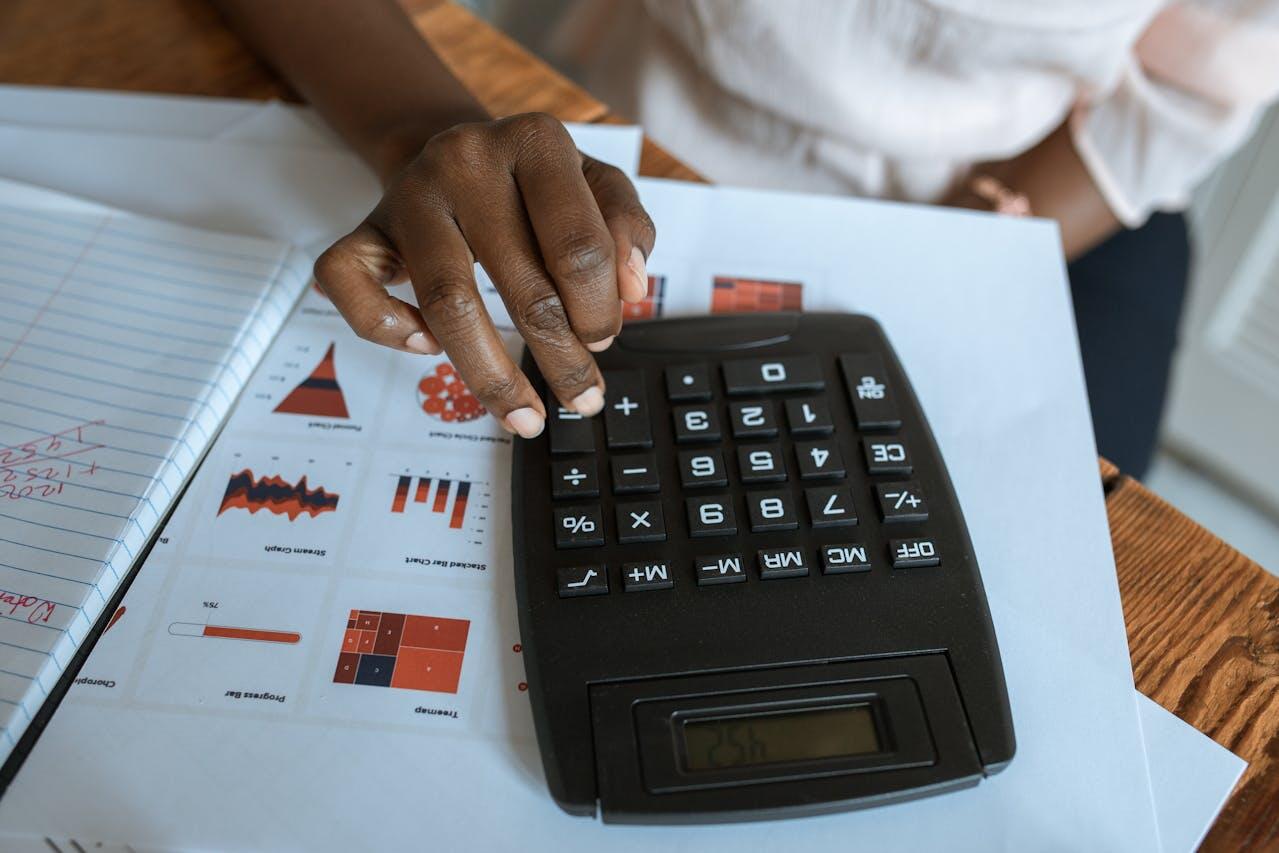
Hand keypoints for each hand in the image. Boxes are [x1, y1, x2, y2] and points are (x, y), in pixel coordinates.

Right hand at [314, 112, 655, 436]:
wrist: (457, 150)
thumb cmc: (536, 184)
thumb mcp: (598, 185)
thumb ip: (628, 228)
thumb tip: (630, 291)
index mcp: (536, 140)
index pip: (578, 248)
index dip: (599, 310)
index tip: (604, 339)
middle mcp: (467, 158)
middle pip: (522, 283)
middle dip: (561, 358)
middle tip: (581, 398)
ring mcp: (410, 193)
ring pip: (446, 301)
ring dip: (491, 375)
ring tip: (525, 417)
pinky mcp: (365, 227)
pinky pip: (351, 285)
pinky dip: (388, 330)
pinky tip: (427, 348)